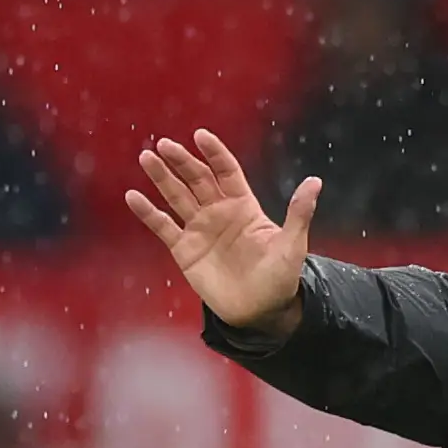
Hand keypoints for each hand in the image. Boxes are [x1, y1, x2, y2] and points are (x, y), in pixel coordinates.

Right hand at [126, 129, 318, 339]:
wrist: (260, 312)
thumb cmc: (280, 278)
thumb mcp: (292, 245)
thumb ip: (299, 213)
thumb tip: (315, 182)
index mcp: (243, 206)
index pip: (226, 171)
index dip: (214, 153)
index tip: (200, 135)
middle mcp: (219, 212)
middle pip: (197, 178)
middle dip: (181, 161)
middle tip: (164, 145)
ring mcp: (199, 229)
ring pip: (177, 196)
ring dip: (161, 177)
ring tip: (146, 158)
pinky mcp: (184, 249)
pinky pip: (163, 226)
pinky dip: (148, 212)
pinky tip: (132, 197)